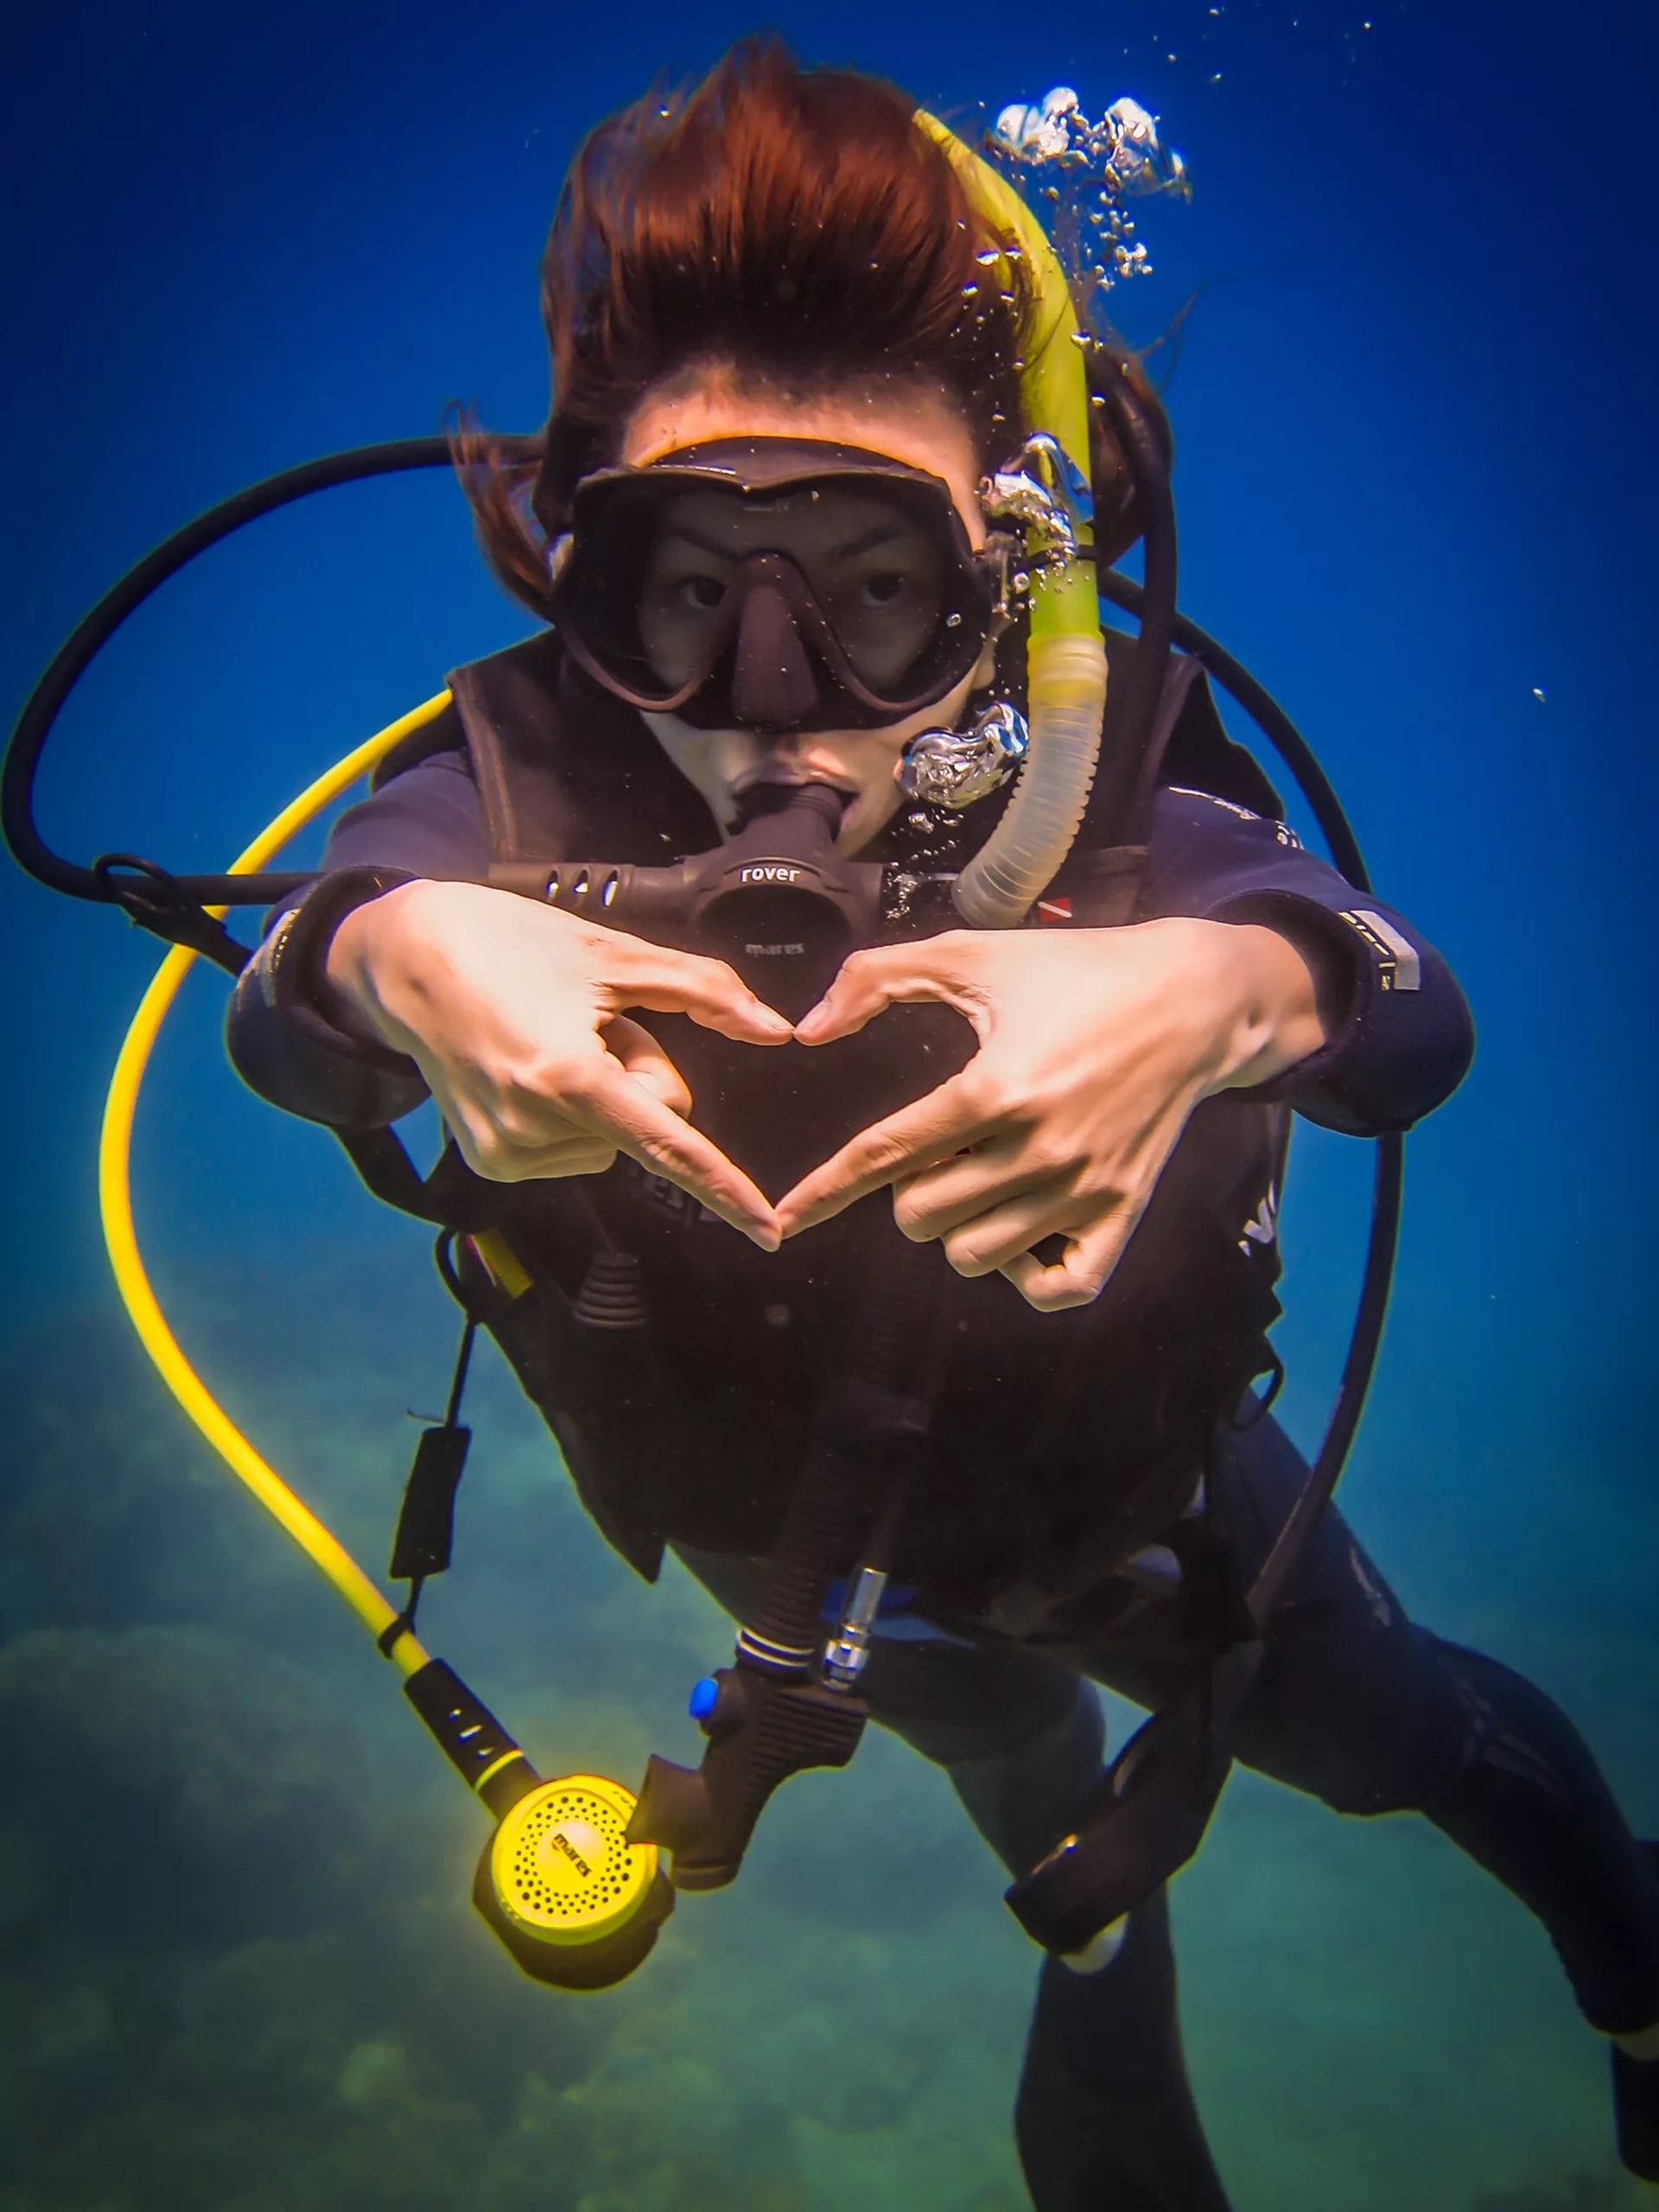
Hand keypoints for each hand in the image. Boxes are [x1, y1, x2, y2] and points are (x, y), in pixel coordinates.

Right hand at [328, 880, 791, 1246]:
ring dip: (603, 1094)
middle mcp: (530, 1126)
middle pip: (651, 1125)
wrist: (407, 959)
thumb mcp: (613, 954)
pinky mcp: (489, 1163)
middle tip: (585, 1021)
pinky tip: (529, 1069)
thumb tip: (775, 1031)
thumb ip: (704, 990)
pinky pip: (573, 1150)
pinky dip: (569, 1115)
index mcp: (568, 1074)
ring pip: (614, 1142)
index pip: (667, 1142)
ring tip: (549, 1040)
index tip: (767, 1230)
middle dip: (643, 1075)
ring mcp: (505, 1152)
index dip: (724, 1188)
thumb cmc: (511, 942)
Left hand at [775, 921, 1325, 1309]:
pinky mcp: (1125, 1211)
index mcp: (995, 1086)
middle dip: (908, 1188)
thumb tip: (810, 1029)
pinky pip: (1060, 1289)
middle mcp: (1040, 1147)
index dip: (825, 1190)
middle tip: (940, 1148)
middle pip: (922, 1217)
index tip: (784, 1218)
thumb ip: (878, 979)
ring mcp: (1086, 1188)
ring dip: (959, 1226)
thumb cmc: (1077, 971)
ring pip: (976, 1256)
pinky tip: (1018, 1233)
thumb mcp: (973, 953)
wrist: (1194, 997)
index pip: (885, 1155)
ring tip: (979, 1178)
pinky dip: (1026, 1276)